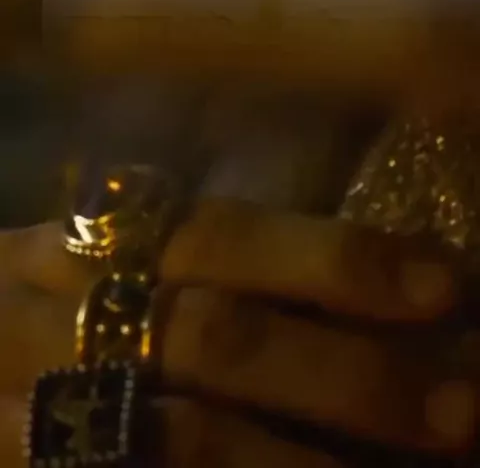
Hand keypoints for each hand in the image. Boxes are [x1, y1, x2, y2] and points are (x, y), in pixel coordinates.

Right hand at [0, 207, 475, 466]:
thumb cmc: (39, 314)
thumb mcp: (93, 269)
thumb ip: (188, 268)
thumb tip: (350, 280)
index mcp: (91, 246)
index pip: (223, 238)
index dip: (333, 260)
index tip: (442, 282)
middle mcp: (65, 319)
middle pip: (217, 338)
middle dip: (345, 374)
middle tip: (461, 405)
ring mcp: (39, 416)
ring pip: (188, 441)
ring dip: (308, 466)